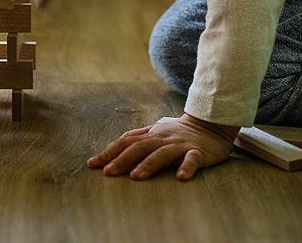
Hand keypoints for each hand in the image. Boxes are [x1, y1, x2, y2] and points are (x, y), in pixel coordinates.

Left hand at [87, 114, 238, 180]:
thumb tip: (111, 148)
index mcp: (151, 134)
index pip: (126, 142)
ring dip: (148, 164)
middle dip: (123, 160)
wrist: (209, 124)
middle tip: (108, 172)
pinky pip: (192, 160)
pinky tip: (181, 178)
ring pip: (162, 154)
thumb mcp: (155, 131)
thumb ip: (135, 138)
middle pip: (140, 147)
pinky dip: (186, 167)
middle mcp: (162, 138)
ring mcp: (180, 145)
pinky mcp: (198, 152)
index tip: (92, 164)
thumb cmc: (177, 132)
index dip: (109, 152)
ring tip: (136, 176)